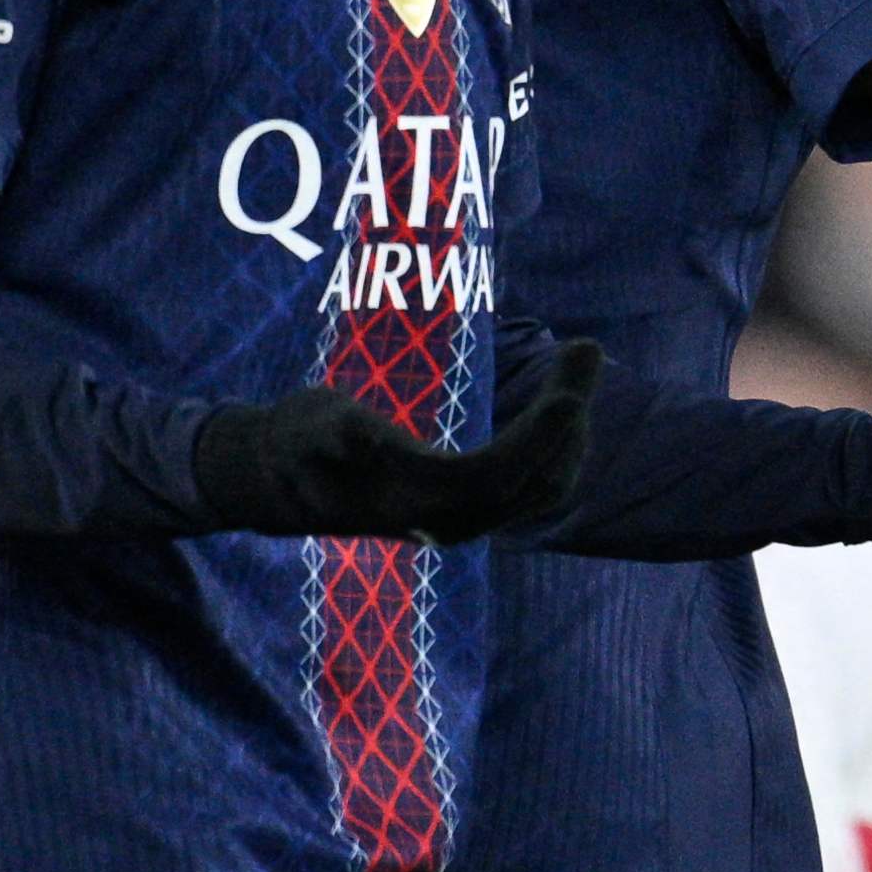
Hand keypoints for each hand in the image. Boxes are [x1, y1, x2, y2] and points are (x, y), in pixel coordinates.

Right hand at [195, 339, 601, 543]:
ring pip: (545, 486)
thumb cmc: (299, 440)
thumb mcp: (306, 426)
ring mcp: (465, 522)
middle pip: (535, 481)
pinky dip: (560, 444)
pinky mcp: (473, 511)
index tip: (567, 390)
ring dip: (572, 429)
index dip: (536, 434)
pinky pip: (537, 487)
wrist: (285, 480)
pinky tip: (564, 400)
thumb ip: (332, 433)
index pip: (496, 474)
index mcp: (414, 502)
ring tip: (580, 360)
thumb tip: (362, 439)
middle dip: (569, 417)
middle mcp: (448, 523)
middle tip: (587, 348)